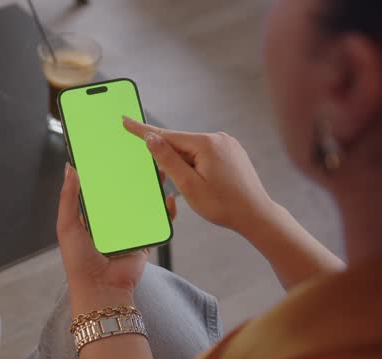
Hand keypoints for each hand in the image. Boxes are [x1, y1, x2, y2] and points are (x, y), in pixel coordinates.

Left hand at [57, 164, 174, 314]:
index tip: (114, 150)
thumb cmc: (79, 260)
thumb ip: (68, 197)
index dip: (107, 170)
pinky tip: (169, 199)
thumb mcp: (68, 225)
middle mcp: (112, 220)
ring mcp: (130, 229)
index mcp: (92, 215)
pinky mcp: (145, 240)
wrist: (101, 288)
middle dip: (133, 175)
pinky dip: (166, 212)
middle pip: (125, 192)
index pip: (101, 187)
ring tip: (160, 170)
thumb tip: (69, 167)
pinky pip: (158, 223)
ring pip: (144, 204)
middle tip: (142, 155)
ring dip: (152, 188)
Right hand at [123, 117, 276, 235]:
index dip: (142, 130)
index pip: (167, 135)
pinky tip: (206, 184)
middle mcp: (218, 138)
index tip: (125, 120)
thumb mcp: (189, 185)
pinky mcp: (232, 152)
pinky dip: (197, 167)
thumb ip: (168, 159)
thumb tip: (151, 138)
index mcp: (207, 143)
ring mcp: (227, 144)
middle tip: (182, 188)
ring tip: (200, 190)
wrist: (256, 215)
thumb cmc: (223, 205)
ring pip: (193, 151)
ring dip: (186, 167)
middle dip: (172, 162)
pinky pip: (205, 155)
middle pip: (180, 145)